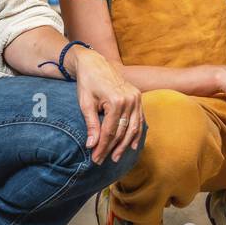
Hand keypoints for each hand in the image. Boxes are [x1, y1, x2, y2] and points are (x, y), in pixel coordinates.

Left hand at [72, 48, 143, 163]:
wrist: (95, 63)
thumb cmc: (87, 83)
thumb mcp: (86, 104)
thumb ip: (91, 125)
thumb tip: (92, 146)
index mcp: (116, 101)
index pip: (110, 131)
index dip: (102, 147)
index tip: (95, 159)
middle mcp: (129, 100)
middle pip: (122, 131)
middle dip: (112, 148)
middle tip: (102, 160)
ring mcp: (136, 98)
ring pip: (133, 128)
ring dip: (125, 144)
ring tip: (116, 157)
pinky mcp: (138, 97)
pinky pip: (139, 119)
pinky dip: (137, 133)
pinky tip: (133, 145)